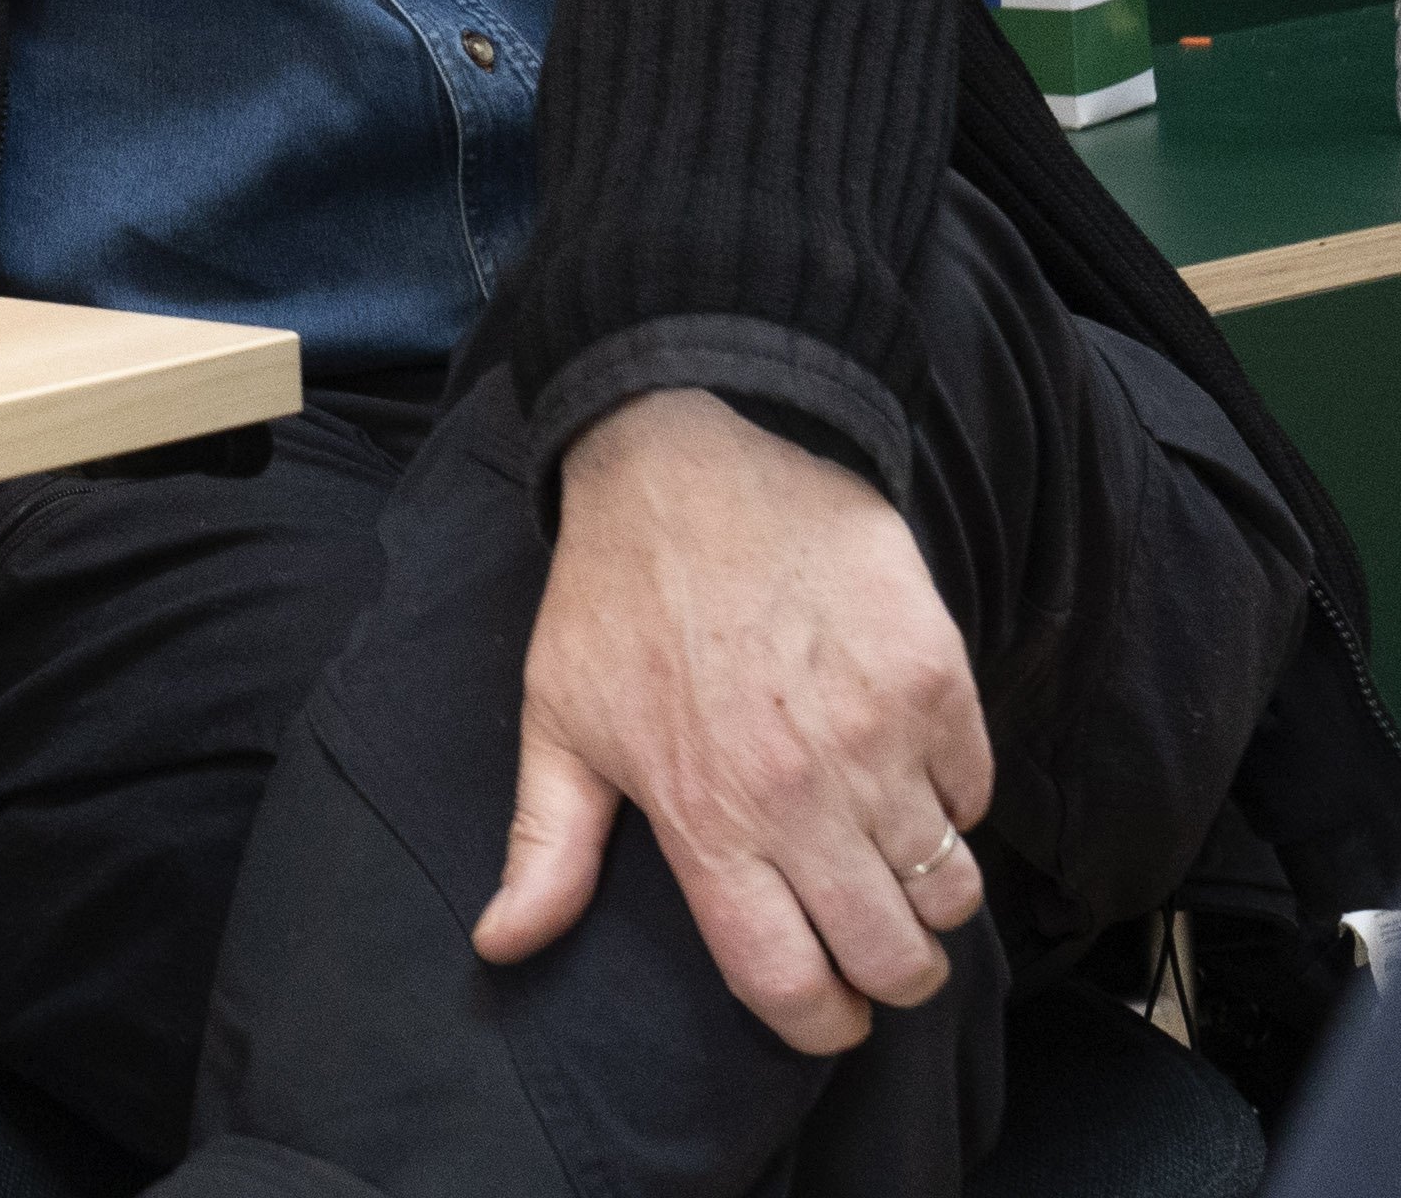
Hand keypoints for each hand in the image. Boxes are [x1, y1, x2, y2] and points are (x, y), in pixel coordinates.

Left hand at [471, 388, 993, 1053]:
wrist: (698, 459)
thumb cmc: (616, 595)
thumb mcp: (557, 718)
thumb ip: (548, 848)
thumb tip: (503, 945)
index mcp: (705, 818)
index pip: (787, 981)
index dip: (818, 1021)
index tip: (826, 1013)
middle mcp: (801, 795)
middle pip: (894, 957)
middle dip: (890, 976)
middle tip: (871, 946)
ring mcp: (880, 741)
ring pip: (952, 891)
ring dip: (928, 897)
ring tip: (888, 864)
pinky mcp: (939, 685)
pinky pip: (975, 796)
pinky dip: (952, 803)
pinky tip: (903, 771)